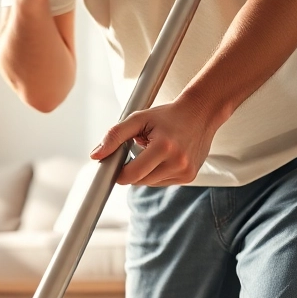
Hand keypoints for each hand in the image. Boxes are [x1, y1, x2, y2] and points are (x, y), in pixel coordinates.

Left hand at [89, 98, 219, 186]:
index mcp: (164, 147)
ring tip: (153, 151)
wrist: (201, 113)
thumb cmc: (167, 115)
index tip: (115, 165)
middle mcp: (177, 162)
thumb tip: (95, 155)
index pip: (131, 175)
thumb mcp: (138, 118)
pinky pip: (163, 182)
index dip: (119, 173)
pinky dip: (158, 173)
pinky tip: (165, 158)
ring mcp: (186, 171)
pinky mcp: (189, 176)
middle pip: (140, 181)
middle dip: (132, 170)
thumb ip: (114, 136)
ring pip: (151, 184)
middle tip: (136, 151)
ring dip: (146, 172)